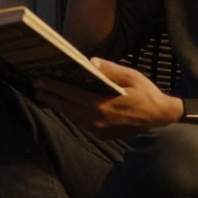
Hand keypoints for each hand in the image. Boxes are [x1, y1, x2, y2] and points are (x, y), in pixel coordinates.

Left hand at [34, 58, 182, 139]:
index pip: (71, 94)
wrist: (161, 118)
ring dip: (58, 106)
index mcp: (102, 105)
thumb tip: (90, 62)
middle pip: (67, 107)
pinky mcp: (102, 135)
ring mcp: (99, 130)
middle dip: (50, 97)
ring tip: (45, 96)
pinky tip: (65, 106)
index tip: (40, 80)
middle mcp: (97, 121)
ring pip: (72, 117)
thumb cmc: (147, 94)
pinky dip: (71, 113)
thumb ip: (110, 70)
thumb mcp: (131, 77)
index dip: (54, 87)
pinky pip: (81, 123)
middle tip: (36, 87)